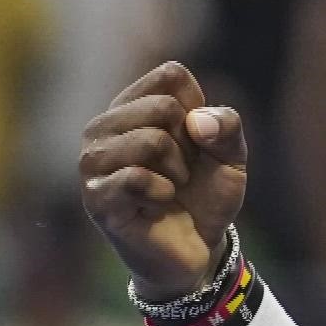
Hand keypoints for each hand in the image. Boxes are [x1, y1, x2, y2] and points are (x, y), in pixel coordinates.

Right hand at [80, 62, 247, 299]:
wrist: (199, 250)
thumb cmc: (206, 194)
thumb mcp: (231, 155)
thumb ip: (227, 126)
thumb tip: (197, 121)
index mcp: (133, 104)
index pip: (171, 75)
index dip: (199, 111)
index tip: (195, 143)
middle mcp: (104, 126)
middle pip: (162, 107)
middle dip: (188, 145)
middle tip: (182, 172)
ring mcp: (94, 161)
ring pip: (150, 141)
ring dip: (176, 171)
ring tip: (170, 188)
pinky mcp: (95, 197)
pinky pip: (136, 178)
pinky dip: (162, 194)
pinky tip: (157, 205)